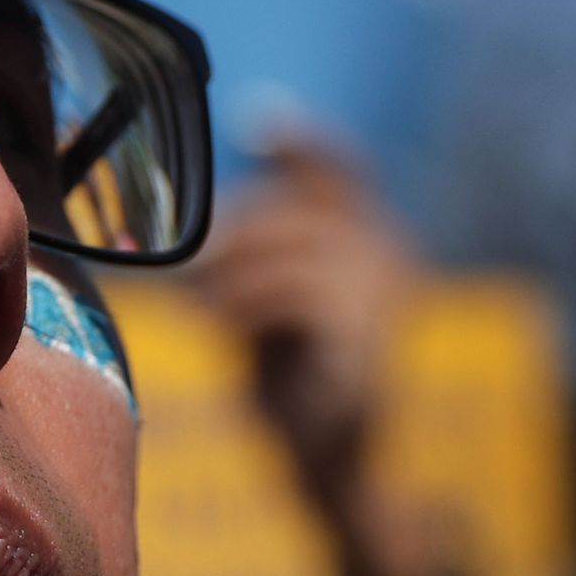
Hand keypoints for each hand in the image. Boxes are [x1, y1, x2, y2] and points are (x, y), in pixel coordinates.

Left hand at [186, 139, 423, 493]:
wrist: (325, 456)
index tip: (253, 119)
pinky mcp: (368, 333)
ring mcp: (386, 290)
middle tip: (182, 274)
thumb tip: (198, 220)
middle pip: (287, 211)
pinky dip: (241, 308)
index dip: (299, 143)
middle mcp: (392, 251)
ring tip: (197, 310)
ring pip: (281, 251)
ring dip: (225, 278)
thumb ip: (255, 250)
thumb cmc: (290, 372)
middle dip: (224, 238)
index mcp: (374, 236)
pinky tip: (219, 329)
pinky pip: (288, 296)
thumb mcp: (269, 295)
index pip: (338, 169)